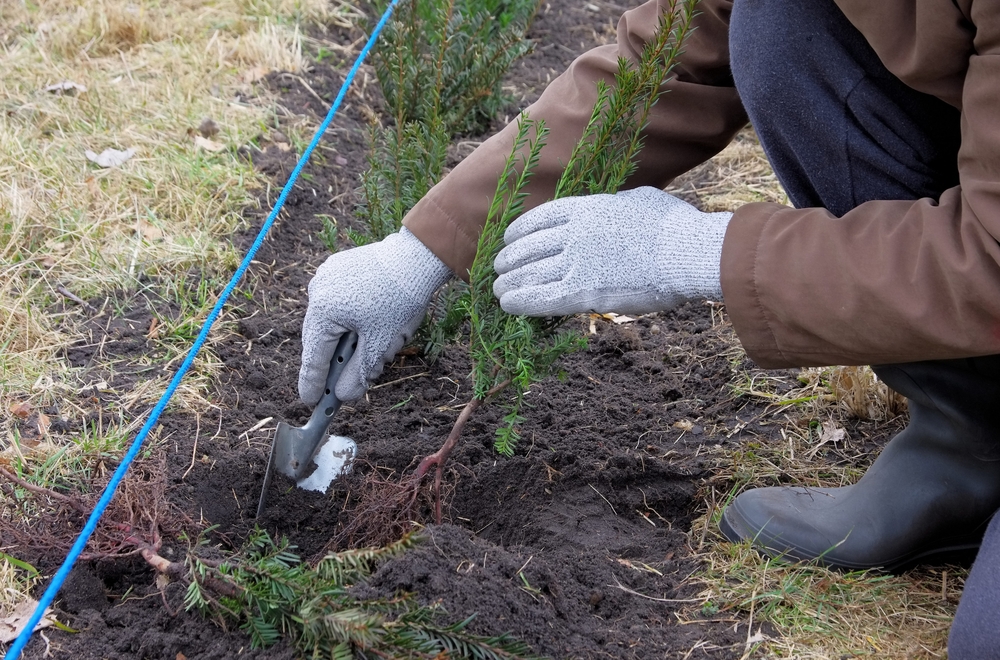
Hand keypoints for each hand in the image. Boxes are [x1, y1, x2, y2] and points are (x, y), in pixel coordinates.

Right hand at [299, 228, 451, 403]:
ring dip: (340, 337)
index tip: (310, 402)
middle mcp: (316, 292)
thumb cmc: (400, 301)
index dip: (312, 384)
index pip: (314, 357)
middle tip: (336, 386)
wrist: (417, 257)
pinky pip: (336, 300)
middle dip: (330, 361)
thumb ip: (358, 374)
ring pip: (327, 319)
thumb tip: (342, 396)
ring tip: (360, 350)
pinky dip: (346, 316)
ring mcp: (325, 276)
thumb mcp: (380, 346)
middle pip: (318, 337)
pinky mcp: (338, 266)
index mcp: (322, 312)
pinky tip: (364, 322)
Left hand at [493, 187, 730, 315]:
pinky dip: (521, 301)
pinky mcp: (583, 293)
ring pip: (531, 274)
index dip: (520, 230)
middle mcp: (574, 234)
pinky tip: (508, 304)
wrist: (686, 253)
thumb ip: (617, 206)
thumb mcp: (639, 201)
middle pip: (529, 248)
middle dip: (510, 259)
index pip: (540, 218)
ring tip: (499, 289)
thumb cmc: (673, 226)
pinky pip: (542, 299)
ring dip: (510, 282)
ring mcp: (576, 263)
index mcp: (586, 208)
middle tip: (499, 267)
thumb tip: (614, 207)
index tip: (509, 238)